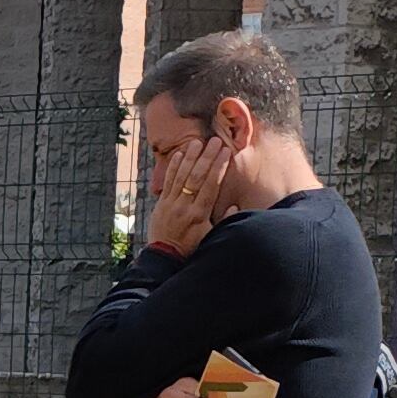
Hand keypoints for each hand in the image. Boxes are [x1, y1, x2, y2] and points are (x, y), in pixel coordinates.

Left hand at [144, 130, 234, 255]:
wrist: (164, 257)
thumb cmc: (191, 248)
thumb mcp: (211, 237)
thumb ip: (223, 220)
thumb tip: (235, 205)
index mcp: (199, 214)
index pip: (210, 185)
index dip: (218, 167)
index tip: (225, 152)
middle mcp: (184, 206)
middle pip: (196, 176)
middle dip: (206, 157)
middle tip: (214, 141)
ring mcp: (171, 203)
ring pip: (181, 176)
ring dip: (189, 157)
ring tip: (197, 142)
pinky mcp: (161, 203)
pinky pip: (167, 182)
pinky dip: (172, 167)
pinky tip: (178, 155)